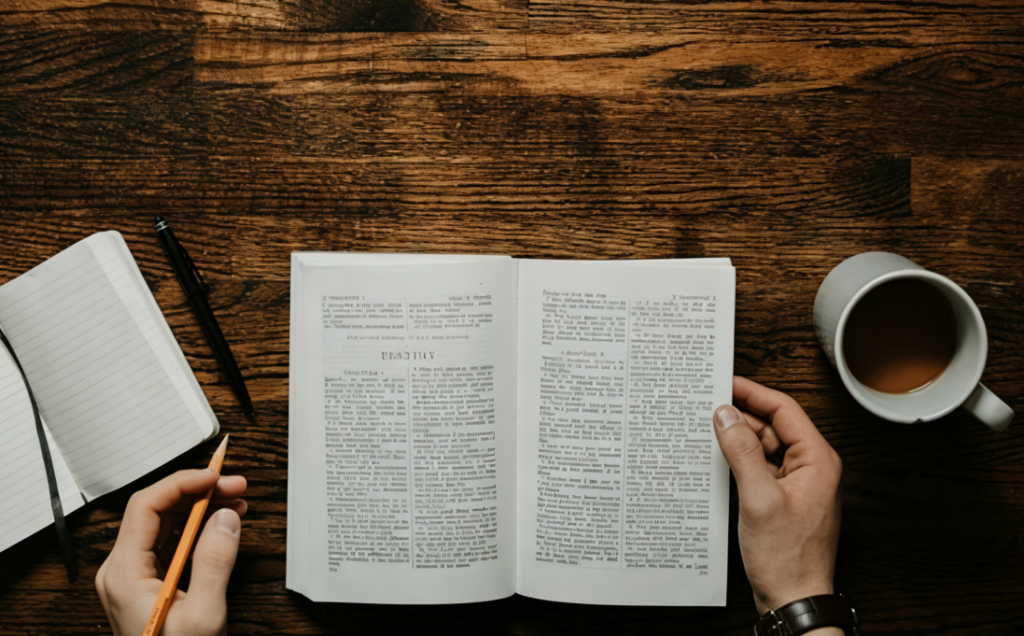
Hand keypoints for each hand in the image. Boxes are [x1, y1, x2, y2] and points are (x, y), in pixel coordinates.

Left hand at [95, 470, 247, 635]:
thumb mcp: (203, 615)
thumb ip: (215, 561)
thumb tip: (225, 518)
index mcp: (123, 573)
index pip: (146, 506)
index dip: (182, 483)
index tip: (214, 477)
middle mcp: (120, 571)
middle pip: (156, 511)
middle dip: (198, 492)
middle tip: (235, 486)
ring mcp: (130, 577)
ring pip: (164, 524)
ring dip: (200, 508)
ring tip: (236, 501)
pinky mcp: (144, 584)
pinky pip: (168, 543)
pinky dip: (196, 529)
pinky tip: (222, 523)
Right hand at [713, 376, 842, 616]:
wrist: (794, 600)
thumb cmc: (787, 558)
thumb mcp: (758, 498)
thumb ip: (742, 452)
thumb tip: (726, 415)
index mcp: (817, 461)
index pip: (784, 410)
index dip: (753, 393)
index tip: (725, 383)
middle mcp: (812, 468)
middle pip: (773, 427)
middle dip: (741, 416)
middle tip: (707, 406)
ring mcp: (797, 485)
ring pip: (765, 448)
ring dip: (738, 440)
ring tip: (707, 432)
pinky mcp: (783, 500)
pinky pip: (761, 469)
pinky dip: (740, 462)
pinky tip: (718, 461)